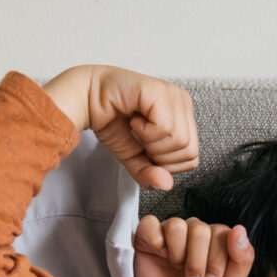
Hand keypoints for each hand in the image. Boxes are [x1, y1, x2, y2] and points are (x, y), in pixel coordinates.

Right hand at [43, 65, 197, 189]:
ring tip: (135, 126)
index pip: (191, 158)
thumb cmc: (112, 122)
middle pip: (189, 152)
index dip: (164, 162)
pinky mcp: (160, 91)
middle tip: (138, 135)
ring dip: (150, 141)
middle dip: (158, 154)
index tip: (143, 144)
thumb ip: (150, 173)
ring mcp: (174, 96)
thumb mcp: (134, 157)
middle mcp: (184, 103)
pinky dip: (145, 132)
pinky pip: (166, 128)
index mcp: (184, 118)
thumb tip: (166, 185)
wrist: (84, 100)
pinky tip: (134, 119)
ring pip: (180, 141)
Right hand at [134, 215, 253, 276]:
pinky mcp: (147, 237)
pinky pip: (150, 224)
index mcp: (217, 238)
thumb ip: (243, 258)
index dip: (216, 259)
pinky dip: (155, 240)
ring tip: (178, 269)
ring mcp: (171, 232)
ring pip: (176, 225)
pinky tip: (160, 256)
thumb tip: (239, 229)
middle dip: (197, 261)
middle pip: (199, 229)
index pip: (221, 232)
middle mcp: (195, 231)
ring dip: (178, 254)